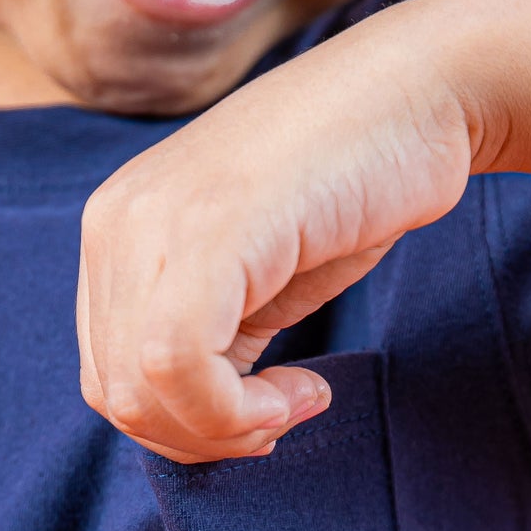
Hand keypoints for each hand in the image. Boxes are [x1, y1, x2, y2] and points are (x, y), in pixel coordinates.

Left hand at [76, 0, 479, 461]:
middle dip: (201, 437)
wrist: (423, 93)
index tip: (263, 413)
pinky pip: (177, 366)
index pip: (107, 370)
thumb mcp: (257, 274)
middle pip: (115, 392)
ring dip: (224, 429)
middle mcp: (117, 220)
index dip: (182, 423)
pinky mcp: (207, 230)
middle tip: (280, 419)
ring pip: (140, 390)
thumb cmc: (353, 181)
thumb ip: (208, 334)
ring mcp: (154, 221)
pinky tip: (304, 389)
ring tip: (294, 402)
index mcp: (118, 228)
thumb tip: (194, 421)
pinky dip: (238, 411)